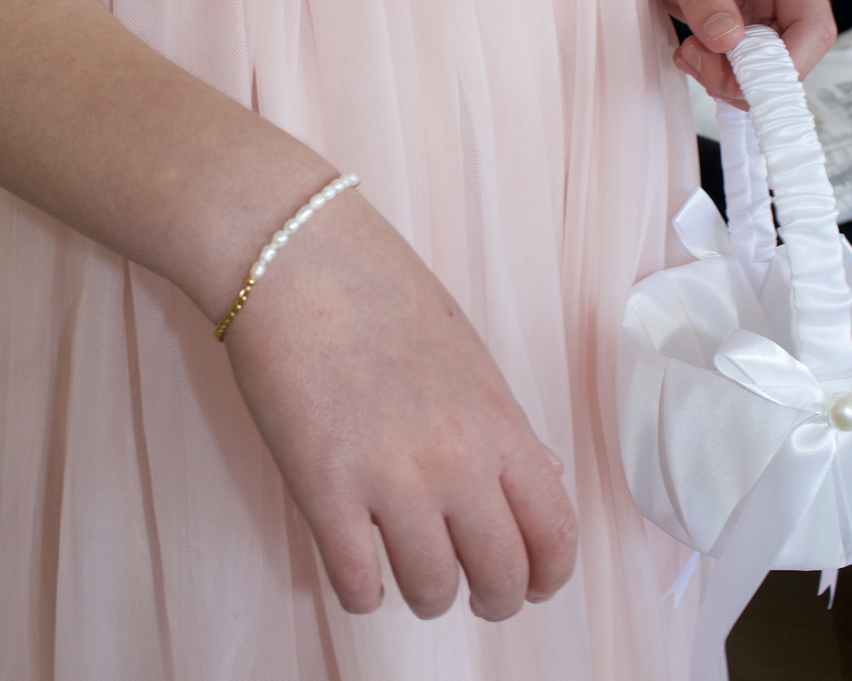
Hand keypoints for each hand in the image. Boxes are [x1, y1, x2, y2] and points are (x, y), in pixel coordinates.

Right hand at [224, 189, 576, 620]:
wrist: (297, 254)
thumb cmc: (379, 287)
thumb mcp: (464, 348)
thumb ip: (501, 421)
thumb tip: (543, 472)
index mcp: (499, 419)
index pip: (554, 531)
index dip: (548, 573)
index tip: (532, 580)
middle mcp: (457, 459)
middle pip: (500, 576)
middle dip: (492, 597)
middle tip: (472, 588)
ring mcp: (390, 478)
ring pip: (430, 590)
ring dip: (424, 593)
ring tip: (408, 571)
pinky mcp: (323, 489)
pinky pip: (357, 584)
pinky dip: (361, 589)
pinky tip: (356, 561)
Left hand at [628, 0, 835, 104]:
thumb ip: (705, 0)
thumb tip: (729, 40)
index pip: (813, 25)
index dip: (789, 62)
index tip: (747, 80)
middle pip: (792, 56)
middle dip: (747, 76)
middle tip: (703, 67)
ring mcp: (763, 15)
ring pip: (764, 70)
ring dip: (726, 78)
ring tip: (689, 54)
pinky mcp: (743, 31)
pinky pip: (741, 68)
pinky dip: (715, 73)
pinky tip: (689, 54)